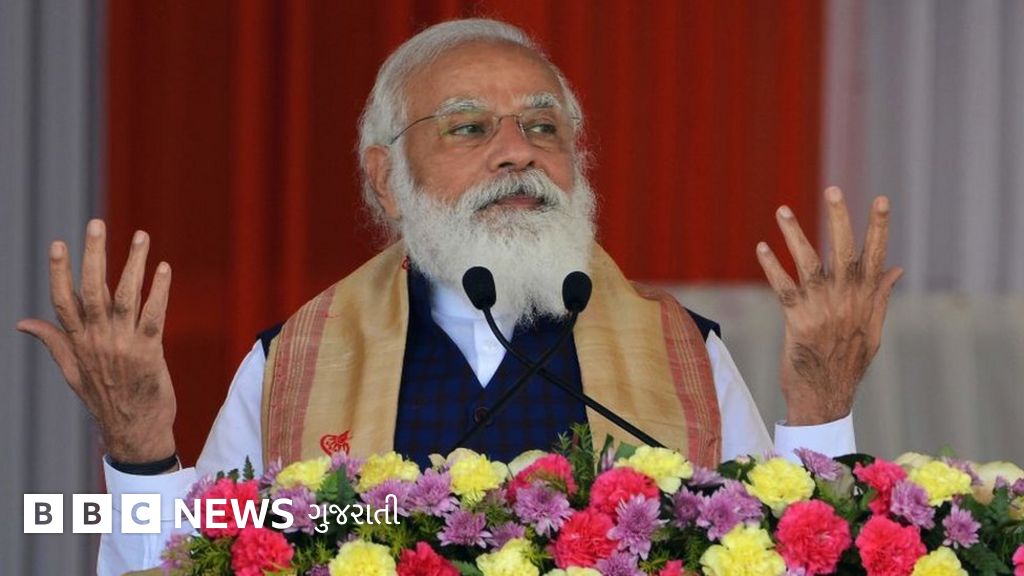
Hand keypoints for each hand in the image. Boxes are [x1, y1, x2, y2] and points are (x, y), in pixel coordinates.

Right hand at [17, 219, 176, 462]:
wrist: (134, 431)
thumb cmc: (105, 398)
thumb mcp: (72, 371)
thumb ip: (52, 341)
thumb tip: (23, 322)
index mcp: (77, 342)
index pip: (62, 301)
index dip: (59, 271)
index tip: (58, 243)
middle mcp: (97, 340)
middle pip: (92, 290)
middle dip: (94, 255)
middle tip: (96, 223)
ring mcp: (123, 345)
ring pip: (126, 296)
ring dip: (134, 264)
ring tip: (141, 236)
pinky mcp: (149, 351)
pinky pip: (155, 315)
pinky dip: (160, 291)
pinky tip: (164, 268)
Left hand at [756, 187, 902, 424]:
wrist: (825, 396)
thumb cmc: (847, 362)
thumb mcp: (873, 329)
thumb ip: (881, 295)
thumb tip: (897, 267)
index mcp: (865, 298)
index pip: (876, 255)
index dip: (878, 227)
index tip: (881, 199)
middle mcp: (846, 299)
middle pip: (843, 251)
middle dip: (838, 218)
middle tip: (832, 188)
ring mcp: (822, 308)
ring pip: (808, 263)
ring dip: (795, 235)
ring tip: (782, 210)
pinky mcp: (797, 320)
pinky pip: (782, 287)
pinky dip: (772, 267)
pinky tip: (762, 248)